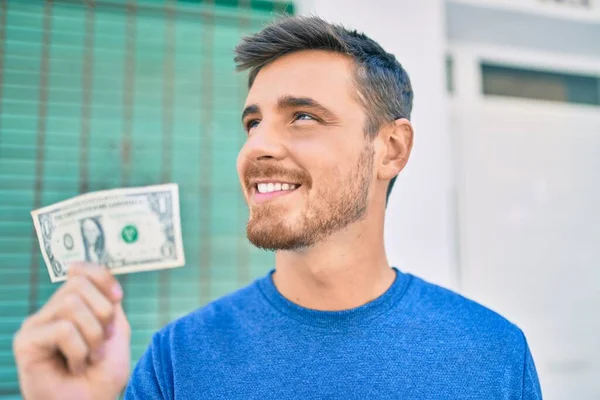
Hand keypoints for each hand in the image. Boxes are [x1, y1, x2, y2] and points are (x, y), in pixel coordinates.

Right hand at [13, 263, 130, 399]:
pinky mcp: (26, 342)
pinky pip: (63, 329)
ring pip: (71, 305)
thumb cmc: (102, 375)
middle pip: (79, 284)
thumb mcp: (115, 332)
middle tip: (103, 343)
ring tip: (90, 358)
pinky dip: (79, 351)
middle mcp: (51, 312)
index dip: (102, 276)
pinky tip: (75, 366)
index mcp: (73, 306)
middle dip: (102, 313)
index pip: (81, 271)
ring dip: (92, 335)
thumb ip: (109, 303)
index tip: (118, 297)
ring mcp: (36, 325)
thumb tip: (99, 277)